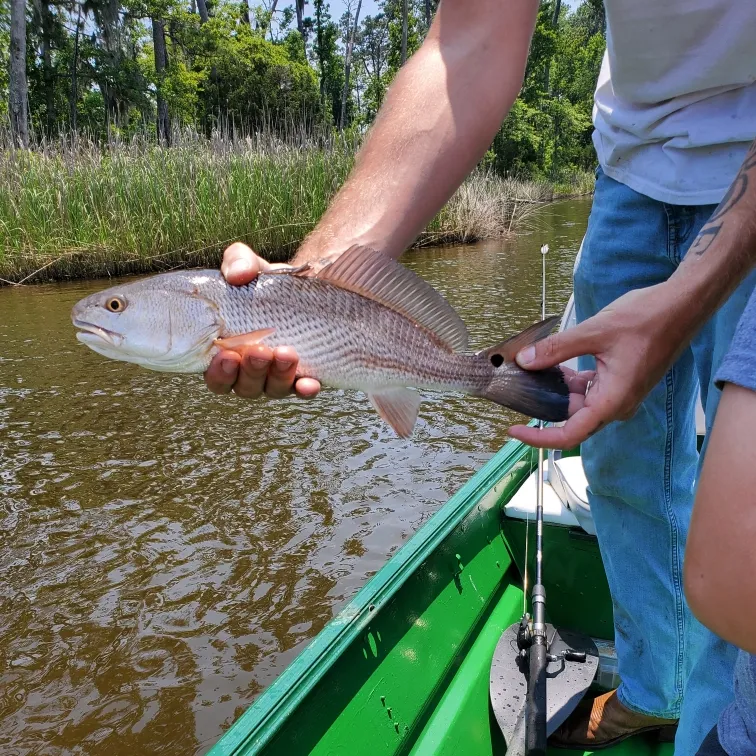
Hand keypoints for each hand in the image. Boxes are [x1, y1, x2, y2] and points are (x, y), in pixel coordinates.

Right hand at [203, 242, 320, 399]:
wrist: (303, 286)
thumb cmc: (263, 282)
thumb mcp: (248, 266)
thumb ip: (237, 262)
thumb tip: (238, 274)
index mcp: (225, 351)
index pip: (217, 375)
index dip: (220, 373)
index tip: (226, 356)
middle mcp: (249, 371)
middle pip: (245, 386)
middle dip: (251, 371)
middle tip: (259, 352)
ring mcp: (276, 376)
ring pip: (273, 389)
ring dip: (278, 376)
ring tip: (286, 353)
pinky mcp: (303, 375)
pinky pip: (303, 390)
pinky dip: (305, 389)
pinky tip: (310, 384)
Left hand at [508, 284, 689, 448]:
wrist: (680, 306)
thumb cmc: (647, 319)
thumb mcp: (594, 332)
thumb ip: (557, 349)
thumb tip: (524, 361)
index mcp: (612, 402)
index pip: (569, 434)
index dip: (539, 437)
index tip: (514, 430)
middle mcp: (615, 404)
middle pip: (570, 418)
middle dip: (541, 406)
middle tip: (514, 389)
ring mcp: (617, 393)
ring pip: (577, 401)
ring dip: (554, 390)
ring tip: (528, 371)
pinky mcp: (618, 381)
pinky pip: (587, 388)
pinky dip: (568, 379)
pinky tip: (551, 362)